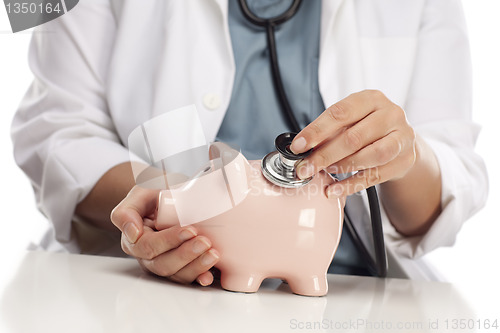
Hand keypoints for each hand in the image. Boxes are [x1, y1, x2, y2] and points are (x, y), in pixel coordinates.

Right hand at [110, 186, 219, 285]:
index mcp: (135, 240)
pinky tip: (209, 276)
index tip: (189, 230)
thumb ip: (126, 211)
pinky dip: (200, 278)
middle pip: (163, 264)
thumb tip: (132, 233)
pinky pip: (189, 279)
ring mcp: (166, 264)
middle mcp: (148, 257)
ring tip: (213, 254)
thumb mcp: (139, 195)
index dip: (169, 241)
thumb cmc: (155, 197)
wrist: (171, 199)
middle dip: (185, 255)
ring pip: (176, 275)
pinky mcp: (182, 268)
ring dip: (196, 267)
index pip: (148, 246)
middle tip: (204, 242)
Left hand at [291, 90, 416, 196]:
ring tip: (326, 171)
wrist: (400, 140)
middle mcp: (390, 114)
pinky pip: (376, 176)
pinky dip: (352, 184)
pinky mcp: (405, 160)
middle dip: (324, 155)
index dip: (316, 131)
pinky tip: (336, 189)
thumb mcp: (350, 121)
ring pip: (371, 155)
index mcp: (371, 99)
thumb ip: (329, 131)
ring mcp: (402, 137)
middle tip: (305, 167)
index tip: (298, 146)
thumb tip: (300, 148)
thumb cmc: (368, 128)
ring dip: (343, 166)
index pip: (340, 113)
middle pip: (354, 137)